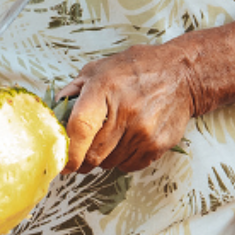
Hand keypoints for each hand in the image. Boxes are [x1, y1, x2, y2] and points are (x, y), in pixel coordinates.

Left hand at [58, 41, 203, 174]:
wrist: (181, 75)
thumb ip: (73, 90)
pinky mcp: (157, 145)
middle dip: (82, 158)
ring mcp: (143, 131)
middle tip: (81, 152)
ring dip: (103, 158)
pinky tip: (127, 140)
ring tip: (109, 138)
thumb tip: (52, 114)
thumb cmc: (137, 70)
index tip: (61, 161)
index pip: (80, 129)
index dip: (68, 151)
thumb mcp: (100, 69)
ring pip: (109, 163)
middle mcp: (125, 112)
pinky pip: (128, 166)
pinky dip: (122, 160)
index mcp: (104, 89)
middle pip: (92, 154)